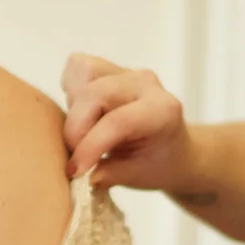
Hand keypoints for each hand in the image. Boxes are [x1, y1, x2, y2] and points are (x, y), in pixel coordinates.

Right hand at [63, 55, 192, 189]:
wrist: (172, 149)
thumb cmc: (158, 164)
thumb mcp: (138, 177)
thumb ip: (108, 174)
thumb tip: (76, 174)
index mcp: (162, 111)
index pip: (117, 121)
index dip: (89, 146)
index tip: (74, 171)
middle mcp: (145, 84)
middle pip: (94, 93)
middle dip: (76, 129)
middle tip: (75, 156)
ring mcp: (127, 72)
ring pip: (84, 74)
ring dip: (73, 105)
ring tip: (82, 131)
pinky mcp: (110, 68)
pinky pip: (79, 67)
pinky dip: (72, 88)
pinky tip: (81, 112)